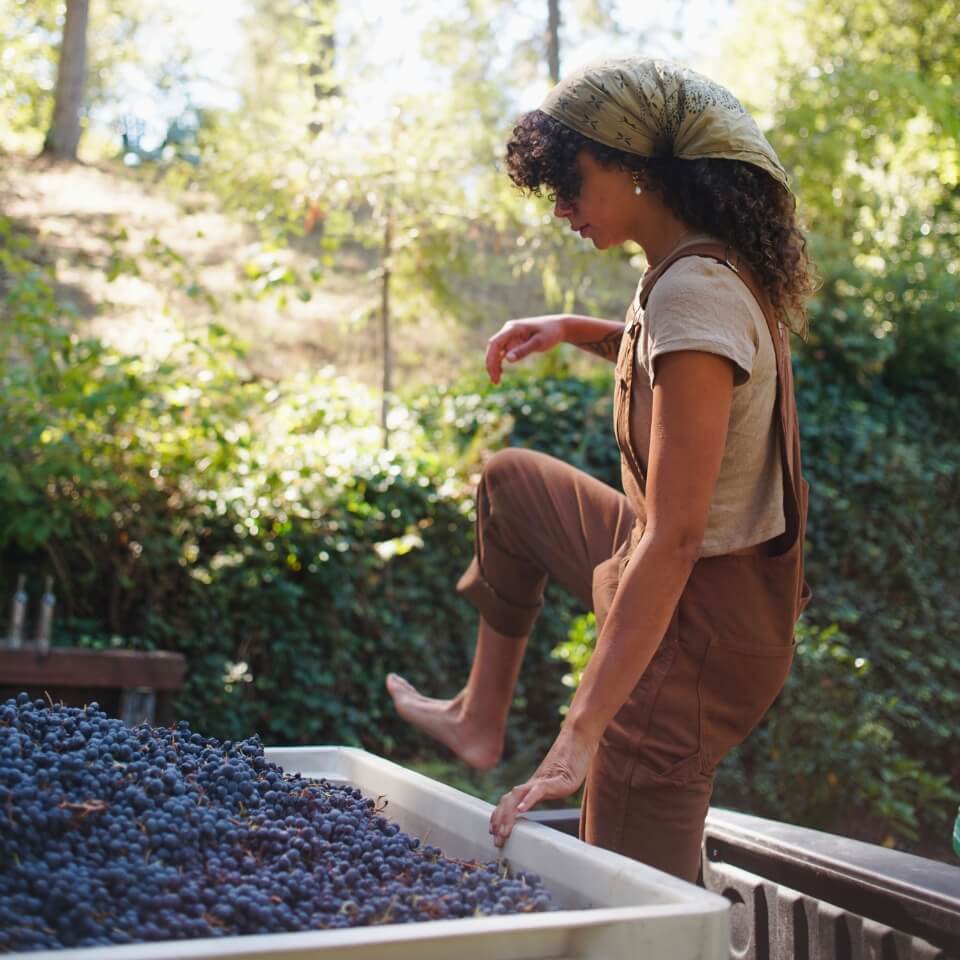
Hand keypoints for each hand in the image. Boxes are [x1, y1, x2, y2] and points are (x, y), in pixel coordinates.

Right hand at [485, 316, 566, 384]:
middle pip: (493, 348)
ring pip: (496, 351)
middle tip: (495, 382)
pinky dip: (499, 362)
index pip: (495, 343)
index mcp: (512, 328)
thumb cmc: (550, 333)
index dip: (491, 359)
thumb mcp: (539, 343)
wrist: (558, 327)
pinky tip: (500, 373)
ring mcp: (510, 335)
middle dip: (491, 365)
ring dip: (494, 365)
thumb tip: (507, 360)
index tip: (494, 374)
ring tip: (497, 381)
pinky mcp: (513, 340)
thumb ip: (523, 350)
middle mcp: (508, 330)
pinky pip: (502, 352)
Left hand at [488, 725, 597, 846]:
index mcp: (532, 786)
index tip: (494, 833)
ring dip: (508, 815)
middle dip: (499, 821)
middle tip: (496, 840)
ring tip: (503, 831)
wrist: (579, 739)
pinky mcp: (555, 779)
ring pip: (517, 796)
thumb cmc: (571, 761)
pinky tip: (522, 810)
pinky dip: (528, 800)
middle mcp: (533, 782)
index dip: (499, 816)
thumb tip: (536, 803)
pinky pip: (538, 790)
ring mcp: (542, 780)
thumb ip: (544, 792)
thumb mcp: (556, 783)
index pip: (509, 802)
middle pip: (508, 801)